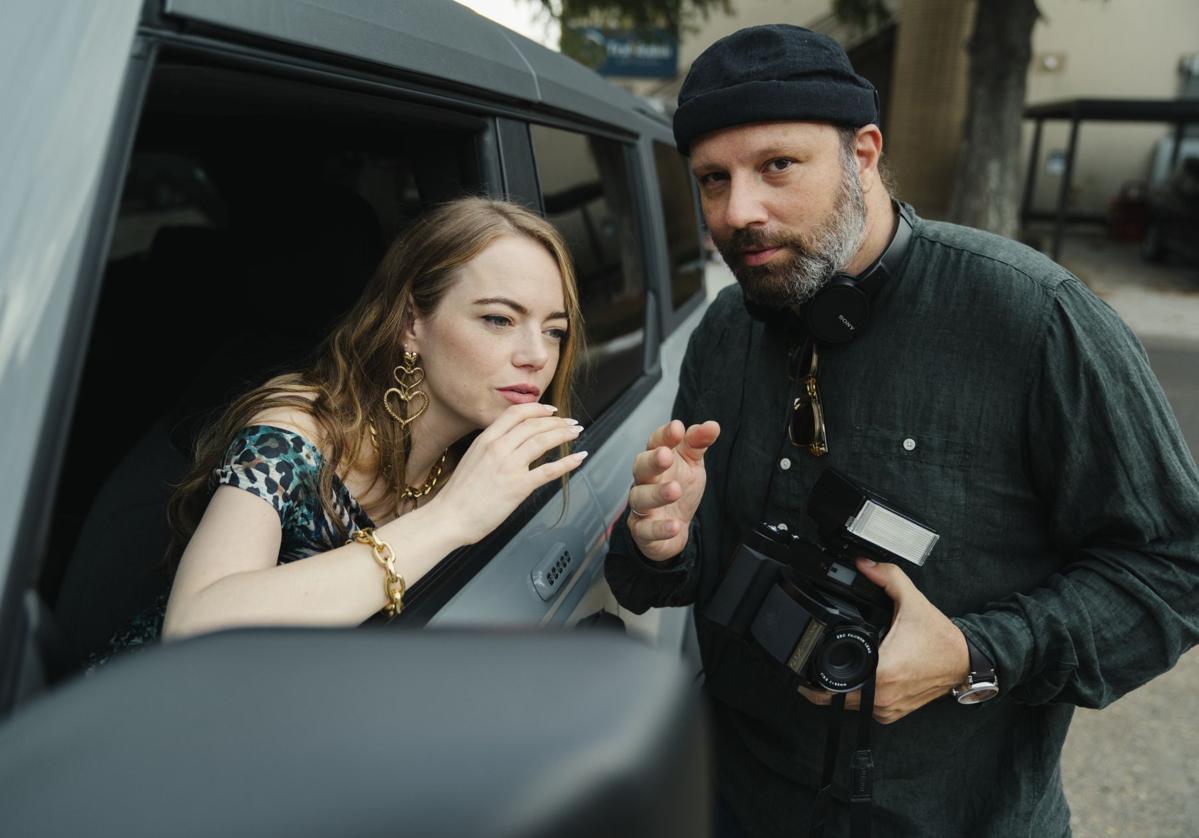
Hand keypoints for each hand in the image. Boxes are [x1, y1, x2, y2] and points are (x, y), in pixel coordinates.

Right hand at [428, 403, 585, 544]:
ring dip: (564, 434)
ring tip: (576, 433)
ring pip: (543, 441)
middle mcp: (498, 448)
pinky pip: (549, 470)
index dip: (538, 409)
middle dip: (557, 421)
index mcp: (485, 439)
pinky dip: (567, 462)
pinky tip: (578, 457)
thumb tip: (511, 440)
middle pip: (534, 424)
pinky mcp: (518, 486)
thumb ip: (491, 446)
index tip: (551, 410)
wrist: (449, 517)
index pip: (517, 413)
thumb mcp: (472, 457)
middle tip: (571, 423)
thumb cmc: (459, 494)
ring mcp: (509, 466)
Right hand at [626, 419, 720, 560]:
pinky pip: (646, 530)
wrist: (674, 526)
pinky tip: (674, 525)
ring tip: (675, 490)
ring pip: (640, 498)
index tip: (677, 428)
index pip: (655, 442)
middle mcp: (645, 481)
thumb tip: (712, 426)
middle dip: (652, 461)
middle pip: (641, 467)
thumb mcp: (692, 464)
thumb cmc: (680, 487)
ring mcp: (642, 506)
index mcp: (656, 460)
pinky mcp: (642, 530)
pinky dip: (659, 528)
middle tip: (666, 456)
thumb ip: (698, 443)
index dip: (664, 435)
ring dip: (657, 494)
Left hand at [798, 559, 969, 723]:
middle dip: (822, 684)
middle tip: (814, 666)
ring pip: (849, 706)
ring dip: (840, 690)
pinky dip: (858, 696)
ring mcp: (888, 708)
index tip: (805, 666)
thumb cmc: (939, 637)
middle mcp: (884, 695)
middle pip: (835, 699)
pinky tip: (858, 678)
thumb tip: (862, 565)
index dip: (814, 679)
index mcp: (883, 671)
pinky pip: (865, 709)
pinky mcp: (893, 713)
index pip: (834, 685)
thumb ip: (886, 577)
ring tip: (837, 669)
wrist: (963, 660)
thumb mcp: (912, 601)